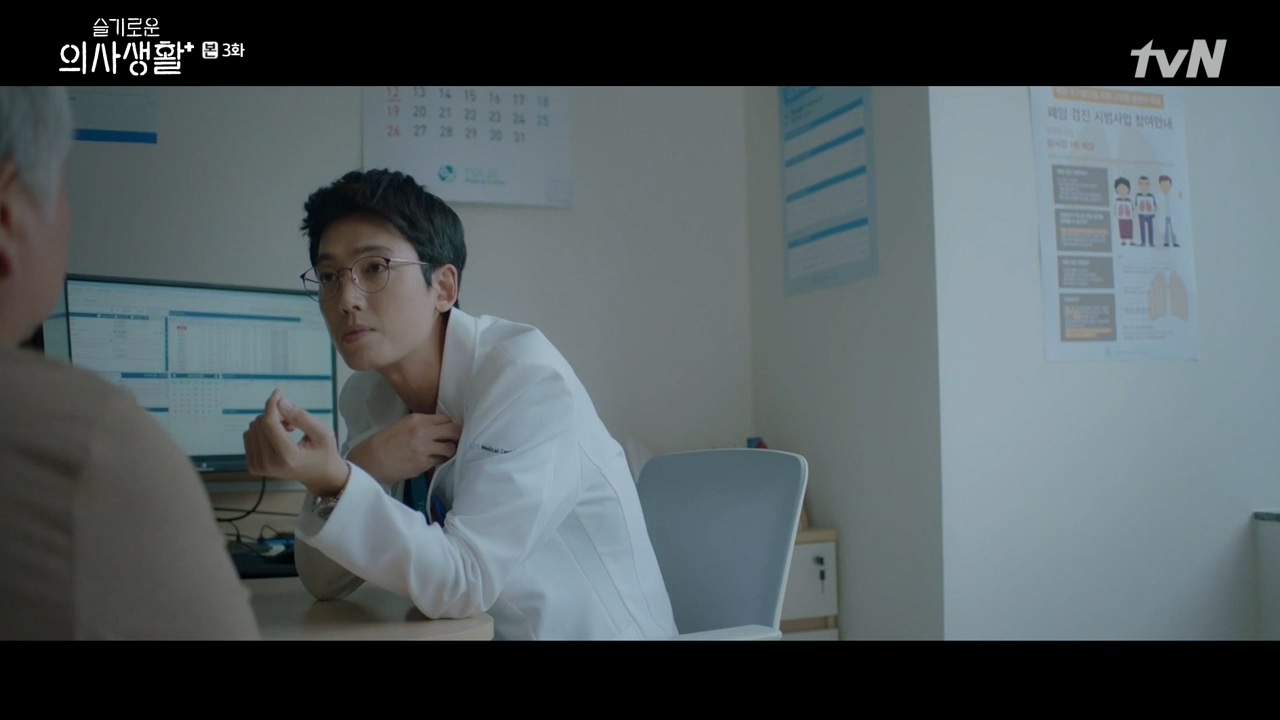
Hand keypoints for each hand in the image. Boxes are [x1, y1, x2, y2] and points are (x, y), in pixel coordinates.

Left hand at [243, 389, 348, 495]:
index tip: (279, 393)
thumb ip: (301, 417)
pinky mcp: (253, 467)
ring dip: (268, 423)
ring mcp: (259, 467)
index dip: (271, 404)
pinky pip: (248, 437)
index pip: (269, 424)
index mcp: (288, 457)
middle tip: (292, 422)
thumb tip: (280, 402)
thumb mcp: (322, 433)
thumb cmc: (324, 453)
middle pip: (259, 424)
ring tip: (286, 431)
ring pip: (252, 429)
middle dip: (274, 415)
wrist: (319, 476)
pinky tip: (276, 438)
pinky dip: (262, 431)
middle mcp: (269, 464)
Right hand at [346, 413, 461, 483]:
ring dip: (449, 452)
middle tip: (454, 442)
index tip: (450, 431)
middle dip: (457, 437)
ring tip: (442, 454)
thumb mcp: (403, 425)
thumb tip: (441, 429)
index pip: (446, 418)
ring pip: (450, 449)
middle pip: (454, 430)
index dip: (450, 425)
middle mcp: (423, 432)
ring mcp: (424, 449)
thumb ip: (422, 425)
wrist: (369, 460)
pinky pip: (440, 462)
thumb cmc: (384, 442)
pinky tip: (432, 461)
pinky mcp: (423, 464)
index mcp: (417, 419)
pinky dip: (439, 461)